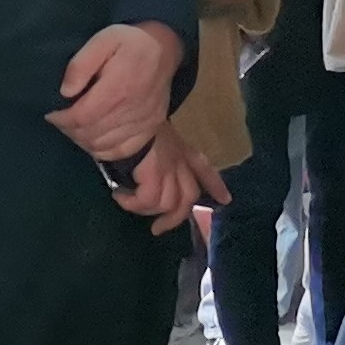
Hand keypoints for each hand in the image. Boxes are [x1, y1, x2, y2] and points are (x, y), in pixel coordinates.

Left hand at [47, 20, 180, 161]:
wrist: (164, 48)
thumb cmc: (129, 42)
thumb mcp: (102, 41)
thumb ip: (81, 65)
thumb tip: (66, 92)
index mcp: (118, 88)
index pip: (81, 118)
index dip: (61, 120)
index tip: (52, 114)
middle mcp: (132, 110)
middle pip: (91, 135)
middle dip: (69, 131)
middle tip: (61, 120)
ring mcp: (144, 122)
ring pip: (105, 146)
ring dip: (84, 141)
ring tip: (75, 128)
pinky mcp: (152, 128)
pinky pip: (123, 151)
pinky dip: (104, 151)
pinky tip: (95, 140)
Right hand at [113, 127, 228, 233]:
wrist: (123, 115)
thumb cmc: (130, 119)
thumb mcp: (148, 131)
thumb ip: (150, 147)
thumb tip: (138, 164)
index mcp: (180, 148)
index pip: (204, 168)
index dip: (215, 185)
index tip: (225, 200)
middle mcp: (179, 159)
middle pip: (189, 195)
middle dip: (176, 217)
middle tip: (159, 228)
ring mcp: (169, 168)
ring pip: (169, 204)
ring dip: (147, 210)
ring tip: (129, 203)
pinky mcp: (156, 176)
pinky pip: (148, 201)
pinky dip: (133, 204)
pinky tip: (119, 196)